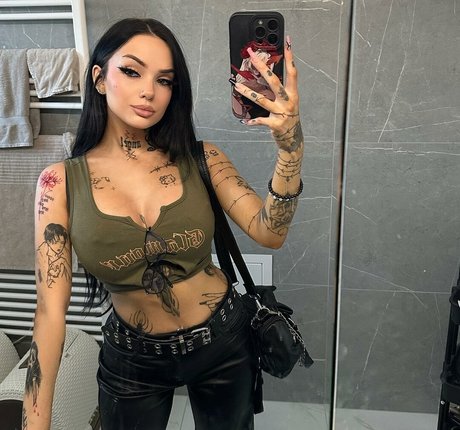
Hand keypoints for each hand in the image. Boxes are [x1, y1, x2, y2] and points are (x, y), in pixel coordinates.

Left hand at [233, 35, 302, 152]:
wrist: (293, 139)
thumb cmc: (287, 118)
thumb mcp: (288, 102)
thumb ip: (279, 91)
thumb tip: (266, 77)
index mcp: (293, 93)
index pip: (292, 71)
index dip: (290, 56)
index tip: (287, 42)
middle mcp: (288, 101)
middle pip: (274, 81)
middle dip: (262, 68)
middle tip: (252, 56)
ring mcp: (282, 113)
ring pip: (262, 99)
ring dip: (247, 92)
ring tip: (237, 86)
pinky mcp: (275, 124)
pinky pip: (261, 121)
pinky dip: (252, 121)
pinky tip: (245, 122)